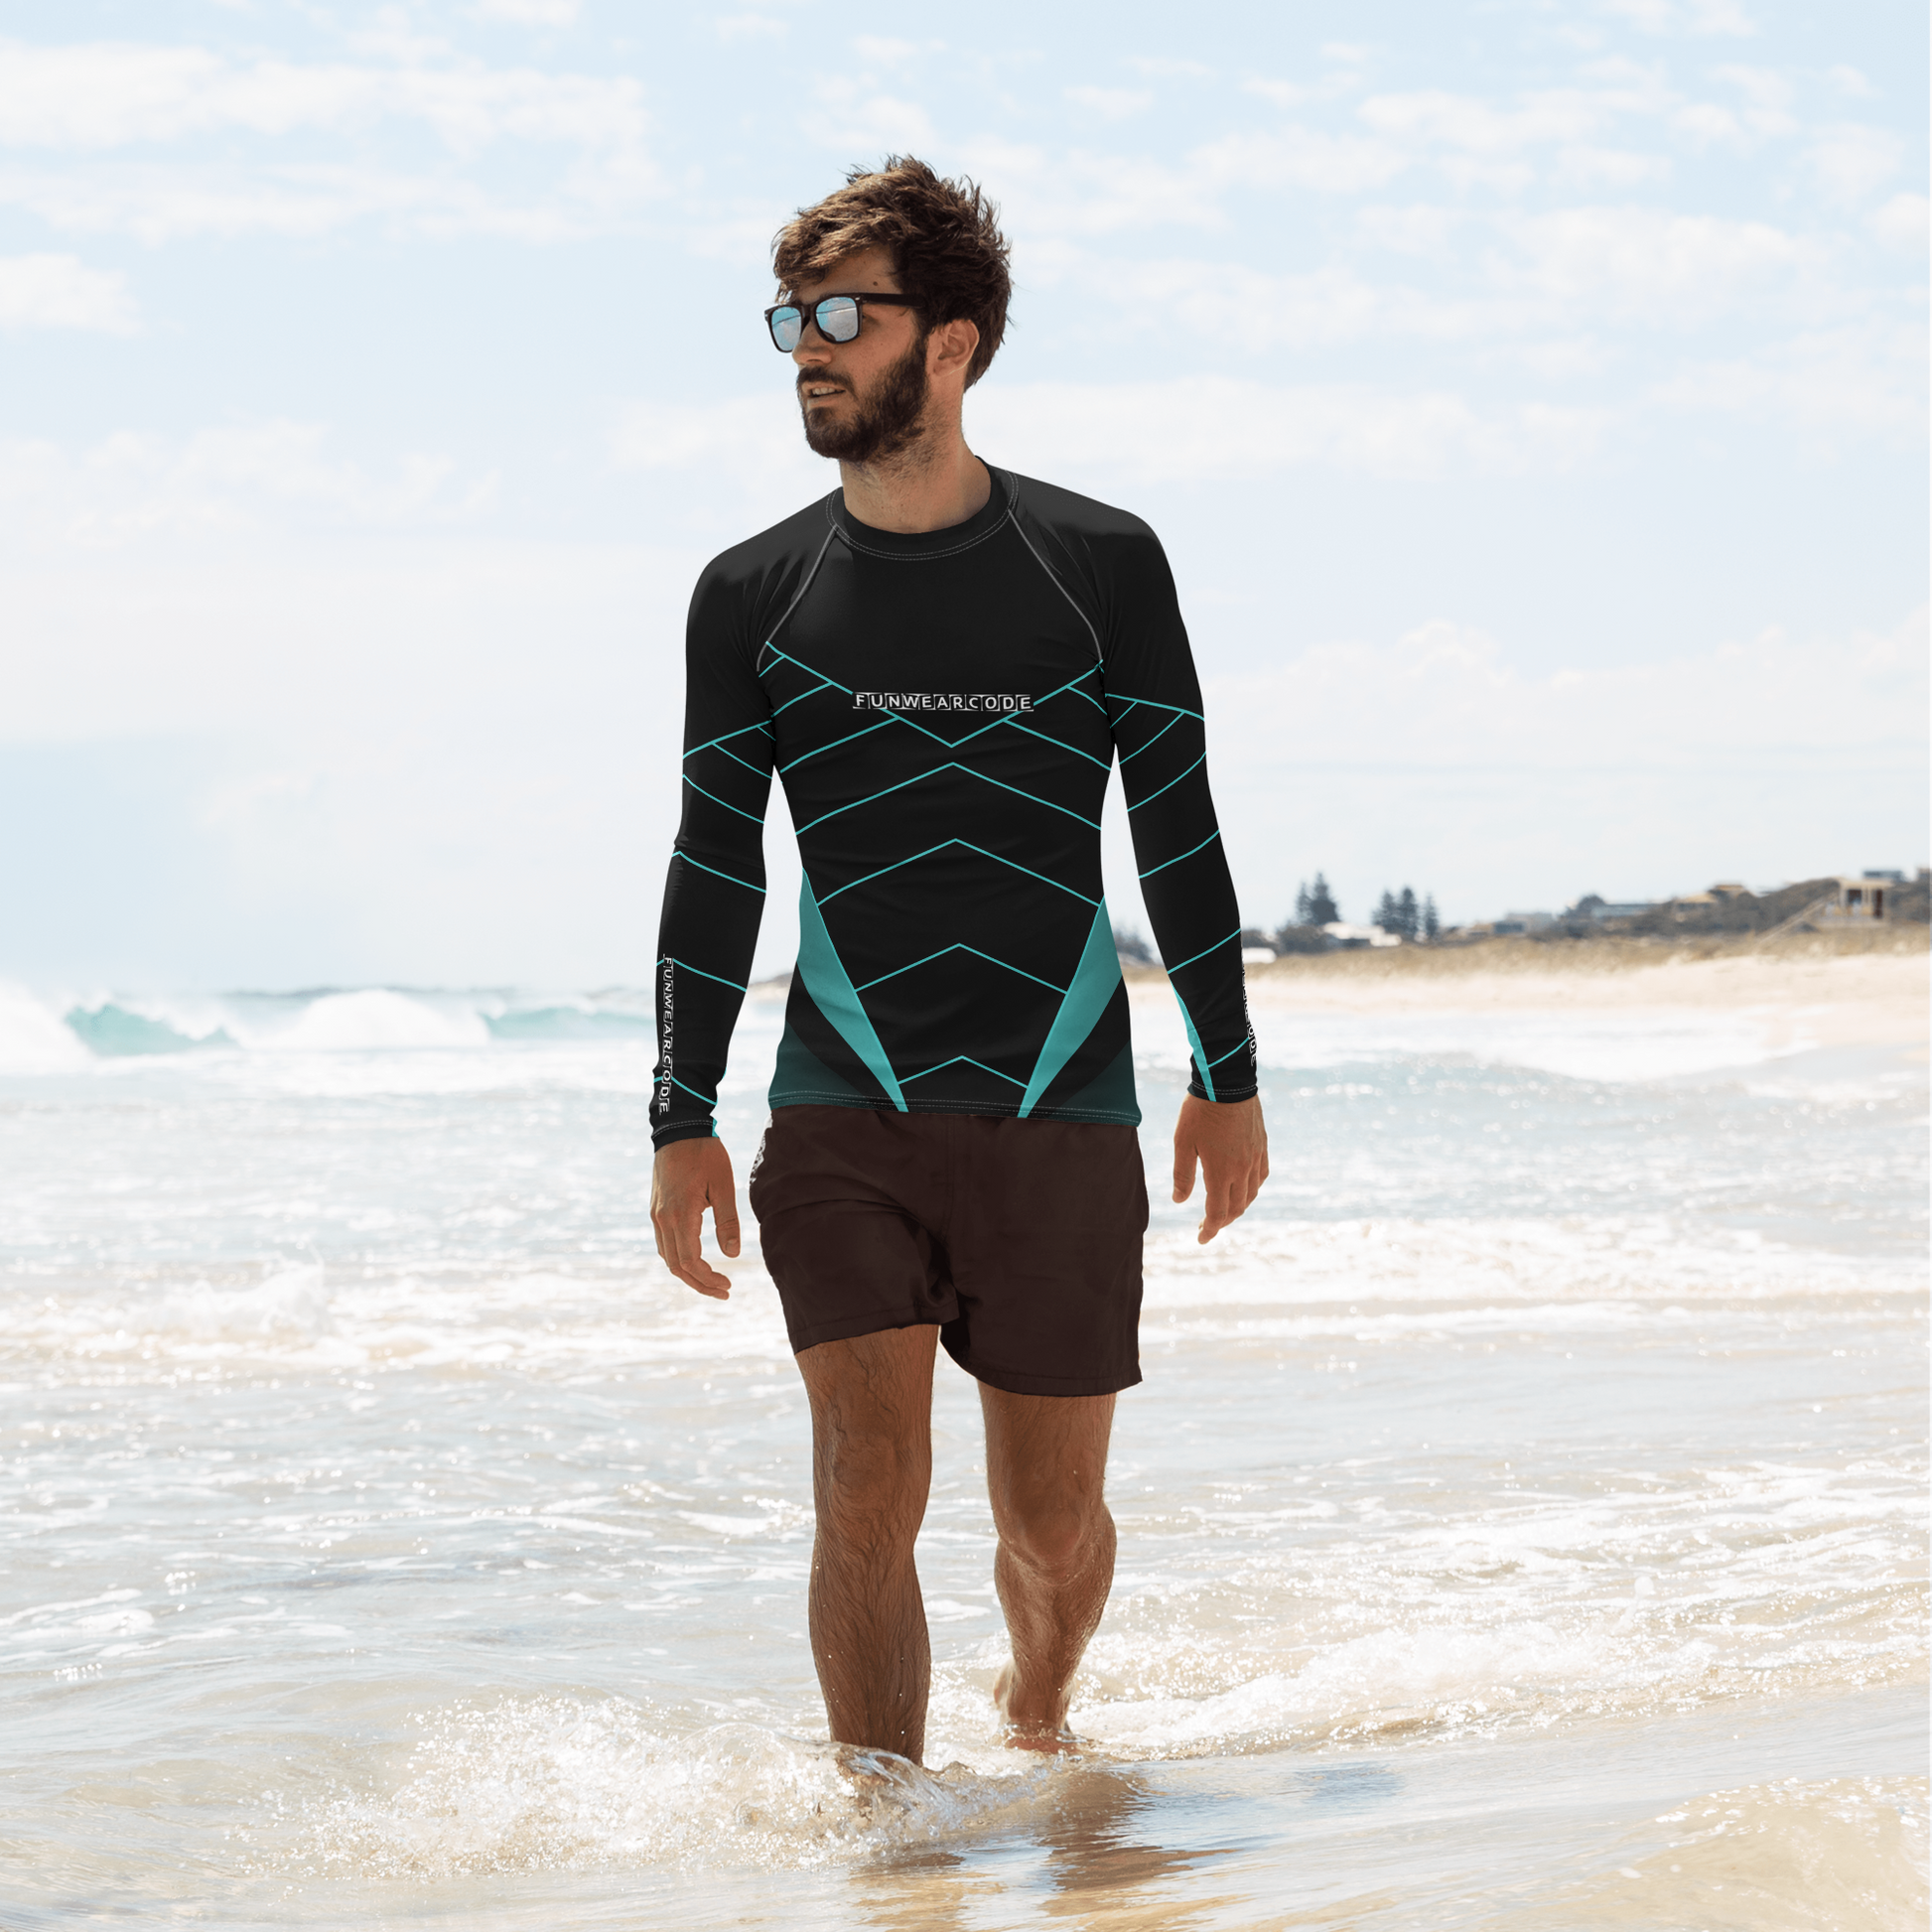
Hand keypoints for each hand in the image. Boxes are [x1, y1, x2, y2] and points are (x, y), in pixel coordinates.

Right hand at [650, 1137, 740, 1298]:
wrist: (679, 1128)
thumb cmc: (705, 1154)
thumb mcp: (723, 1186)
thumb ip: (727, 1222)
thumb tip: (732, 1256)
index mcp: (680, 1216)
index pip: (690, 1263)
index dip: (708, 1280)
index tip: (728, 1287)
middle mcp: (663, 1219)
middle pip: (676, 1266)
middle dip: (699, 1284)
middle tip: (724, 1291)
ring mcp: (656, 1215)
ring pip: (667, 1257)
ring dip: (688, 1274)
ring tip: (712, 1281)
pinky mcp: (656, 1209)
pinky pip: (664, 1243)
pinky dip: (678, 1258)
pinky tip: (695, 1260)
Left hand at [1172, 1094, 1267, 1243]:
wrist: (1228, 1082)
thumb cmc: (1200, 1111)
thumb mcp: (1183, 1142)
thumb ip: (1183, 1175)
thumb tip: (1180, 1201)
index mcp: (1221, 1172)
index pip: (1217, 1213)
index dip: (1209, 1230)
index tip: (1201, 1239)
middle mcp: (1242, 1170)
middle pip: (1235, 1208)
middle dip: (1221, 1222)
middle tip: (1206, 1226)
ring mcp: (1255, 1158)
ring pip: (1251, 1195)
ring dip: (1237, 1208)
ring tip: (1224, 1210)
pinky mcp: (1262, 1145)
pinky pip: (1261, 1176)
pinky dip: (1252, 1189)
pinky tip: (1244, 1188)